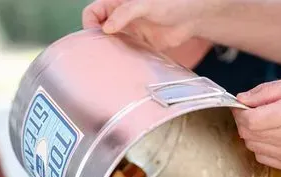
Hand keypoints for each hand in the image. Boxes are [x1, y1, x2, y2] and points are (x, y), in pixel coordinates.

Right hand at [82, 0, 222, 49]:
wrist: (190, 18)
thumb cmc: (170, 2)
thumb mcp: (145, 4)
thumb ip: (125, 14)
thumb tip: (107, 27)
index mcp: (117, 4)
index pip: (93, 13)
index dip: (90, 23)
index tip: (94, 36)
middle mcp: (121, 18)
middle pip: (100, 30)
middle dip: (96, 41)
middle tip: (99, 53)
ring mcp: (130, 32)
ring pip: (111, 43)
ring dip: (109, 52)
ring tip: (110, 62)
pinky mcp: (140, 45)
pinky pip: (126, 53)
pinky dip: (123, 59)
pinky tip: (124, 65)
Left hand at [234, 77, 280, 172]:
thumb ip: (265, 92)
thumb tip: (240, 100)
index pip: (250, 121)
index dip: (241, 114)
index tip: (242, 108)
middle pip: (248, 135)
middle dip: (245, 123)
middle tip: (253, 115)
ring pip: (253, 147)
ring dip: (253, 136)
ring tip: (268, 126)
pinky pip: (262, 158)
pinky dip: (262, 147)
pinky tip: (274, 138)